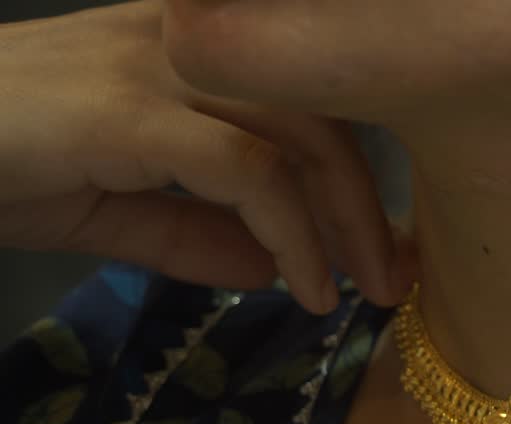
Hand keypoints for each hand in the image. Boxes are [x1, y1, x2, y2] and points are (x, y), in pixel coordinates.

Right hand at [0, 0, 409, 312]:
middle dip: (371, 204)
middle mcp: (192, 42)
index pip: (314, 94)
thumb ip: (197, 230)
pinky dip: (291, 232)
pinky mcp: (130, 108)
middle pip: (328, 109)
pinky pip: (247, 168)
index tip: (383, 250)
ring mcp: (160, 68)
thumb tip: (276, 267)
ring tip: (356, 293)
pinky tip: (301, 286)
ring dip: (346, 223)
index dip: (362, 172)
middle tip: (393, 282)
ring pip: (302, 132)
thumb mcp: (114, 206)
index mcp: (196, 51)